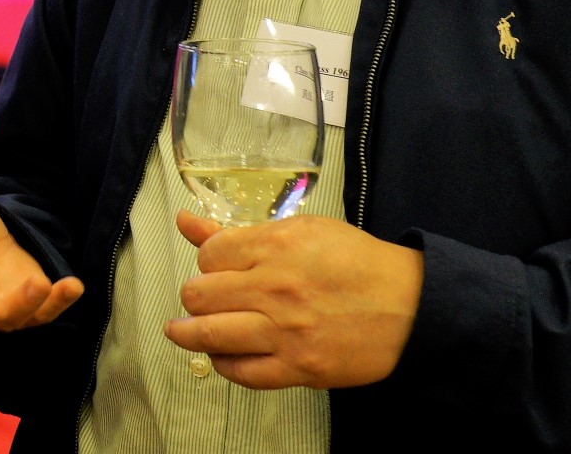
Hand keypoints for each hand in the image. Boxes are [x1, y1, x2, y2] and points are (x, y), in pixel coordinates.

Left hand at [165, 211, 422, 388]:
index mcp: (274, 247)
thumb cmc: (356, 262)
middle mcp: (274, 289)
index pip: (208, 255)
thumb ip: (236, 232)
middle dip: (194, 297)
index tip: (217, 268)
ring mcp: (286, 332)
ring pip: (210, 335)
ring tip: (182, 331)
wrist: (413, 307)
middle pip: (199, 296)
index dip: (207, 262)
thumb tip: (184, 223)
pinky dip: (225, 364)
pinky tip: (223, 355)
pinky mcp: (300, 368)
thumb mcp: (299, 231)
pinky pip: (243, 373)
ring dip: (189, 333)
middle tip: (201, 300)